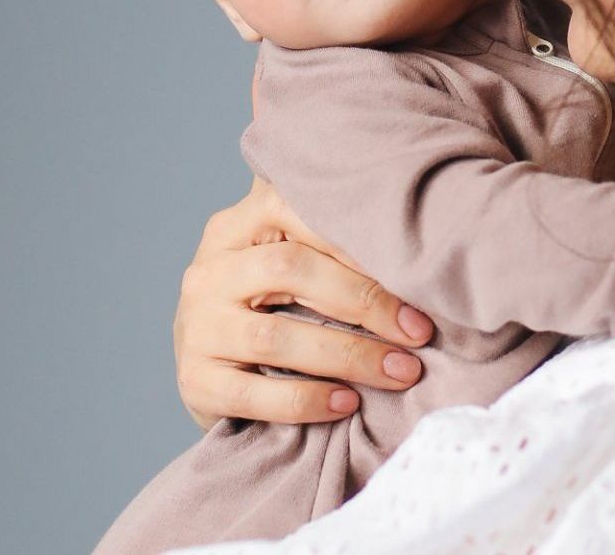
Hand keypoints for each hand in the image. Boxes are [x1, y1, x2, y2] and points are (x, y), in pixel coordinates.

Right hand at [173, 175, 436, 430]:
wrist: (207, 369)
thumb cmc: (267, 306)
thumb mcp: (282, 258)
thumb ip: (325, 235)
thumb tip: (420, 233)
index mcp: (234, 227)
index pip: (294, 211)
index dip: (356, 240)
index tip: (415, 271)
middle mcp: (209, 271)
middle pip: (288, 269)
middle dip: (364, 300)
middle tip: (419, 331)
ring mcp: (197, 328)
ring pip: (275, 338)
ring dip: (349, 356)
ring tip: (400, 371)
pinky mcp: (194, 381)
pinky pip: (254, 394)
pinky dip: (307, 400)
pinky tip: (348, 403)